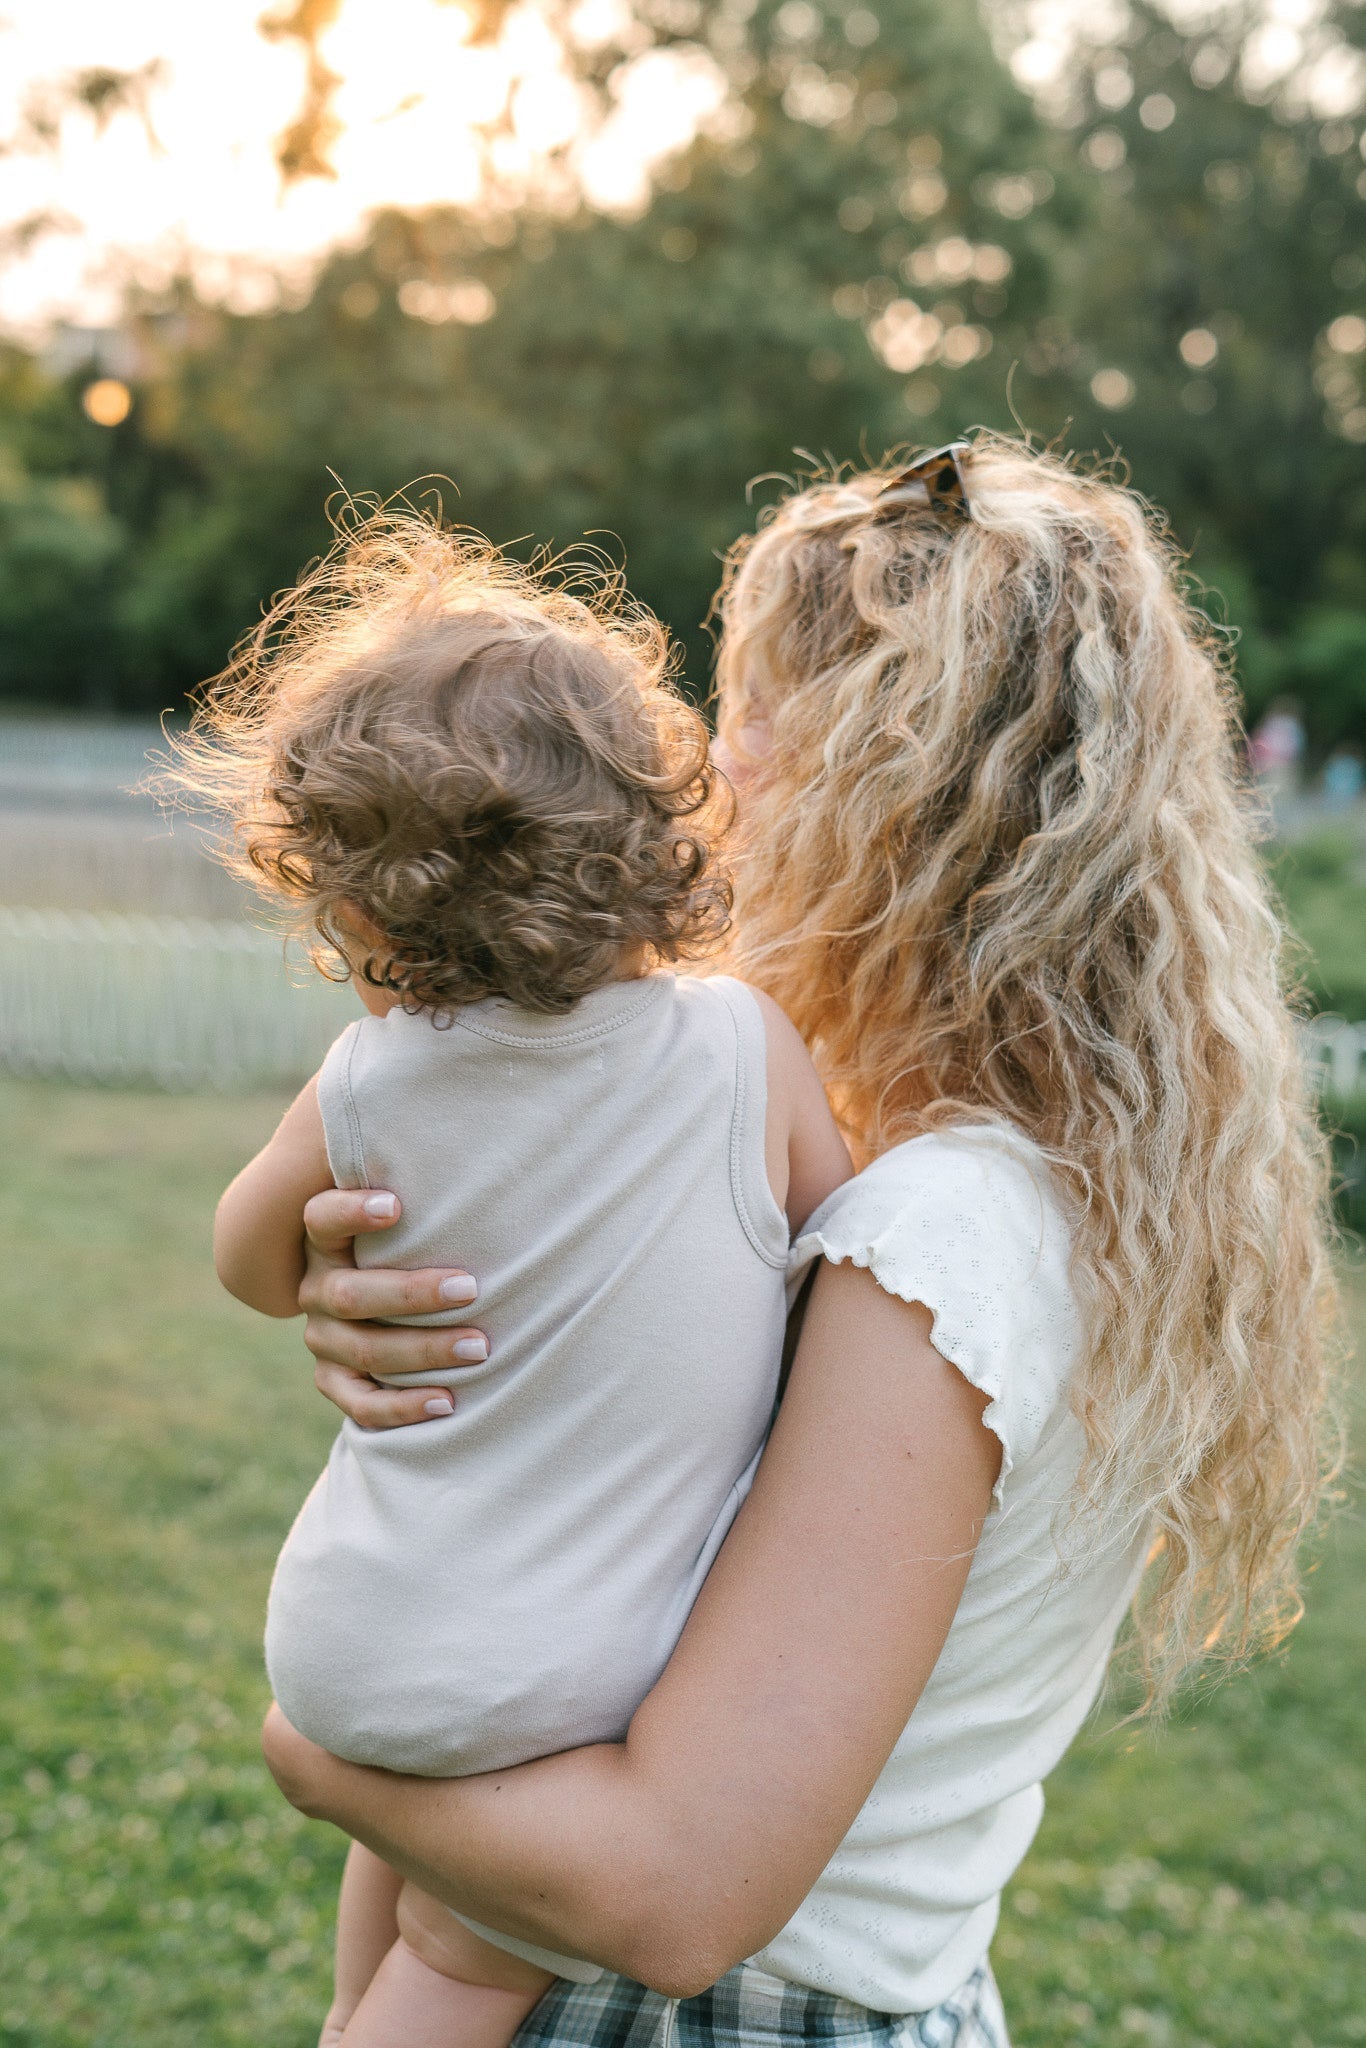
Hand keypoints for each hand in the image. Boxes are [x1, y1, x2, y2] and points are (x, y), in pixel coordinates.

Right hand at [298, 1188, 487, 1429]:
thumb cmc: (425, 1226)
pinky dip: (401, 1408)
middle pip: (350, 1295)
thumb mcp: (420, 1199)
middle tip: (472, 1286)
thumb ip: (429, 1173)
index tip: (399, 1204)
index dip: (352, 1211)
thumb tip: (465, 1104)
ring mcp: (323, 1336)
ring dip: (423, 1351)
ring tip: (482, 1347)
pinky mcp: (335, 1378)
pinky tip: (448, 1402)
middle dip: (413, 1293)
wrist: (399, 1295)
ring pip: (362, 1350)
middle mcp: (317, 1285)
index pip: (321, 1218)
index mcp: (326, 1237)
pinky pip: (359, 1403)